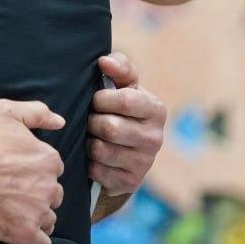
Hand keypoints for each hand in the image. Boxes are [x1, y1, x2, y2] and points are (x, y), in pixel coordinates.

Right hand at [0, 99, 65, 243]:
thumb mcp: (5, 112)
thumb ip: (38, 113)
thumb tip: (61, 122)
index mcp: (48, 159)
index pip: (53, 169)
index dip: (36, 170)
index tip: (18, 172)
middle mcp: (49, 186)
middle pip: (53, 194)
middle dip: (38, 194)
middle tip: (13, 192)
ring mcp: (38, 212)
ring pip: (49, 219)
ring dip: (37, 217)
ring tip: (13, 212)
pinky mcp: (24, 234)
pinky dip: (35, 242)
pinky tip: (23, 234)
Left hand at [87, 52, 165, 196]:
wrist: (125, 148)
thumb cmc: (120, 108)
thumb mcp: (123, 85)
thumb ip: (119, 67)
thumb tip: (104, 61)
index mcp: (156, 110)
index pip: (126, 101)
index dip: (102, 99)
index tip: (96, 99)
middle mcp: (155, 138)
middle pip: (110, 128)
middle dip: (92, 122)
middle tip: (90, 120)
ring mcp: (144, 163)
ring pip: (101, 150)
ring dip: (88, 142)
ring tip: (91, 136)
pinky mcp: (130, 182)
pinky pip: (98, 172)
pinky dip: (89, 163)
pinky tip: (93, 156)